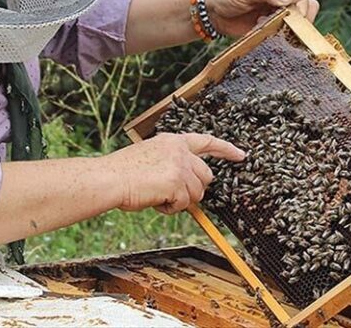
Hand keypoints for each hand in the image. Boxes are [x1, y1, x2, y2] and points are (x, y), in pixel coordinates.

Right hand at [107, 133, 245, 214]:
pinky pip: (184, 204)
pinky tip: (155, 201)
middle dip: (194, 189)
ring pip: (197, 193)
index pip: (207, 141)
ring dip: (179, 201)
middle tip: (171, 194)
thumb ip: (173, 164)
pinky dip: (170, 208)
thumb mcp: (151, 157)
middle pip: (206, 176)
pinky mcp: (178, 182)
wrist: (109, 178)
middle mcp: (180, 150)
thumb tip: (189, 185)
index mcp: (173, 140)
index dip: (226, 149)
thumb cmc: (123, 172)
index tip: (241, 155)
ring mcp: (180, 165)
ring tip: (157, 195)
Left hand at [204, 0, 319, 36]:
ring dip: (287, 30)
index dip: (301, 10)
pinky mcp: (267, 28)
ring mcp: (274, 15)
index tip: (293, 21)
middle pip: (304, 10)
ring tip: (270, 28)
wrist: (208, 11)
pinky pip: (280, 34)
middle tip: (288, 29)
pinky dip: (276, 36)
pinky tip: (261, 32)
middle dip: (300, 22)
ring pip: (294, 25)